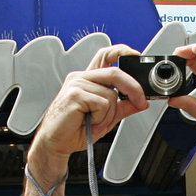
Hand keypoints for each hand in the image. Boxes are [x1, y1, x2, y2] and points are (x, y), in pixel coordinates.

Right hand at [29, 47, 148, 182]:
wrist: (55, 143)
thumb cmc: (74, 130)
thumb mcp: (106, 118)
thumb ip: (122, 107)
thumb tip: (140, 102)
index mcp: (88, 79)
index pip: (105, 56)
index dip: (121, 52)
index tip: (135, 56)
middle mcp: (81, 78)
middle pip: (115, 73)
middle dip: (133, 89)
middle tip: (140, 102)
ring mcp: (76, 85)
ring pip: (110, 94)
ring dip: (109, 114)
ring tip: (96, 122)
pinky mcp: (75, 95)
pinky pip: (101, 104)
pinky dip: (101, 118)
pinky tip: (89, 122)